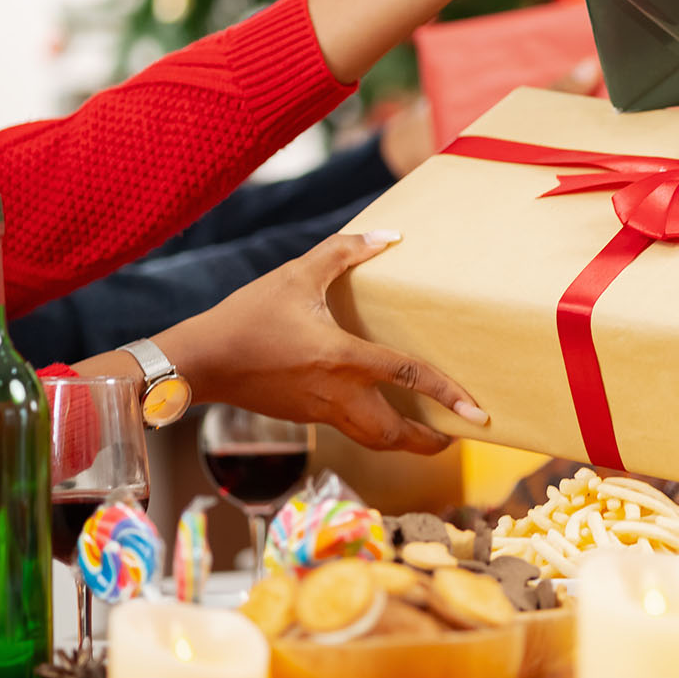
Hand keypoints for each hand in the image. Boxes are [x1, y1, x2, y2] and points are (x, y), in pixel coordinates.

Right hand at [158, 232, 484, 453]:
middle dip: (429, 442)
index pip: (409, 378)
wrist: (201, 360)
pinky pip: (349, 429)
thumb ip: (345, 251)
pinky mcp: (304, 415)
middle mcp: (338, 393)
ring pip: (372, 440)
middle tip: (456, 437)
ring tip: (426, 435)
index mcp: (343, 358)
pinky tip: (379, 412)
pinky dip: (374, 429)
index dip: (448, 395)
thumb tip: (388, 235)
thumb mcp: (298, 274)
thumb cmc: (248, 316)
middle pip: (394, 434)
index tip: (478, 414)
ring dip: (403, 442)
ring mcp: (320, 410)